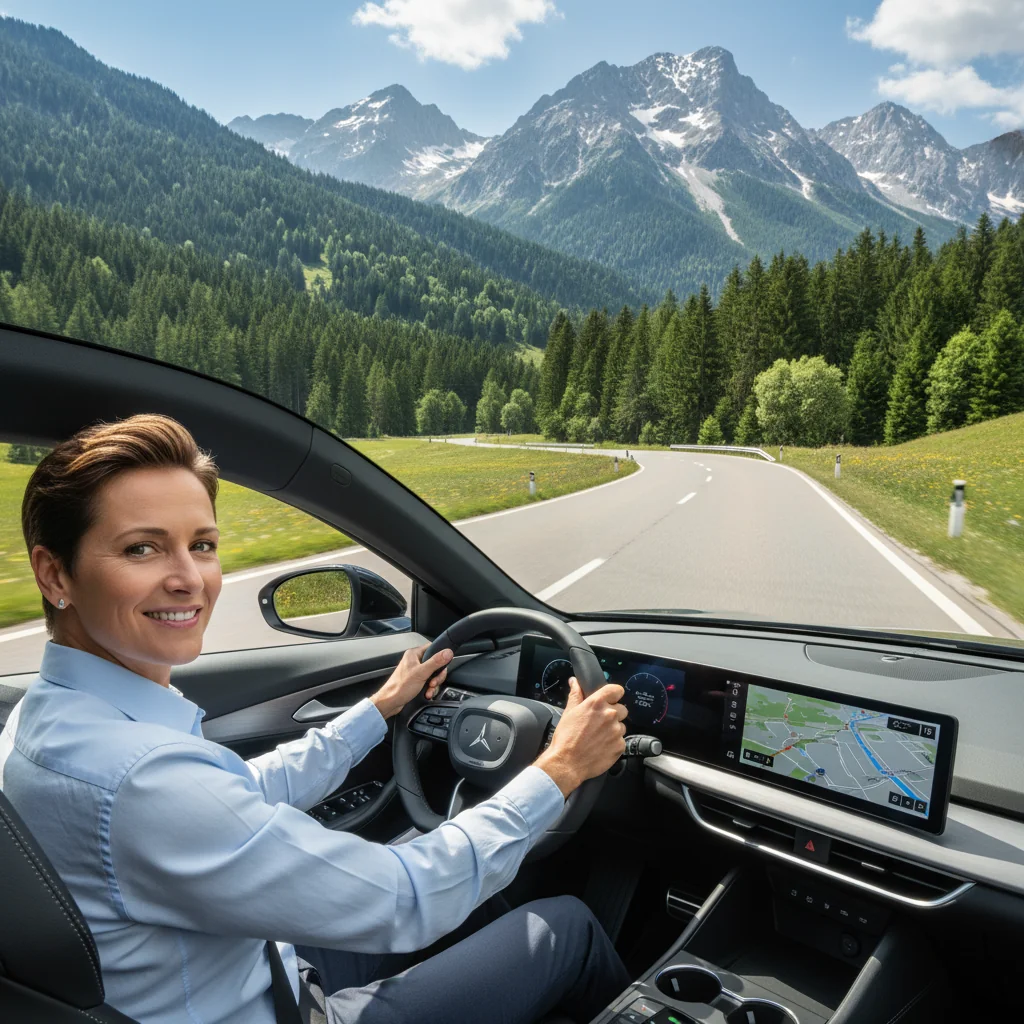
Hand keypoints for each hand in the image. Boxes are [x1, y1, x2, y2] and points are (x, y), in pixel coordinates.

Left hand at [370, 645, 452, 719]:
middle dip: (437, 676)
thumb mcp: (421, 673)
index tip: (442, 666)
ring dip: (434, 684)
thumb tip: (448, 652)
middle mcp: (414, 661)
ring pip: (433, 674)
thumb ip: (436, 662)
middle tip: (433, 682)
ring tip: (429, 689)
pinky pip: (428, 681)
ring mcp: (415, 671)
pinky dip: (429, 688)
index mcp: (414, 654)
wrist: (390, 702)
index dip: (440, 657)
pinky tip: (427, 693)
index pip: (432, 648)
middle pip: (435, 664)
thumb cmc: (400, 687)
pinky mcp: (416, 680)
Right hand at [534, 679, 626, 798]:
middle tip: (600, 722)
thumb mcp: (569, 712)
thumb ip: (576, 694)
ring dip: (613, 729)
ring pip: (621, 726)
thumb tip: (575, 682)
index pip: (617, 690)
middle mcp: (609, 715)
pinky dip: (613, 743)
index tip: (611, 699)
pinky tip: (601, 746)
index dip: (614, 694)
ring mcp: (616, 731)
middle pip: (622, 709)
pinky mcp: (620, 746)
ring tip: (598, 737)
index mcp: (597, 703)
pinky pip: (621, 741)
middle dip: (613, 714)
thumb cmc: (566, 738)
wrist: (567, 763)